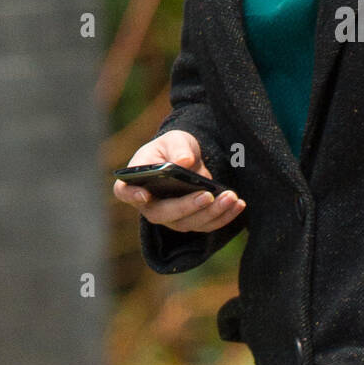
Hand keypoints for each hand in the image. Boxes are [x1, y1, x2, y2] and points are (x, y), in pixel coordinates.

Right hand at [113, 130, 245, 233]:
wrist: (188, 157)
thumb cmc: (173, 148)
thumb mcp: (175, 140)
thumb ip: (177, 149)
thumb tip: (184, 162)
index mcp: (135, 182)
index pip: (125, 192)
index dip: (132, 196)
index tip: (144, 195)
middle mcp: (150, 205)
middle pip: (163, 214)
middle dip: (187, 207)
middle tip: (208, 195)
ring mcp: (171, 217)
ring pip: (189, 223)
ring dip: (212, 213)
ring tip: (231, 197)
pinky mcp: (192, 221)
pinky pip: (207, 224)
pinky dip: (224, 216)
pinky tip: (238, 204)